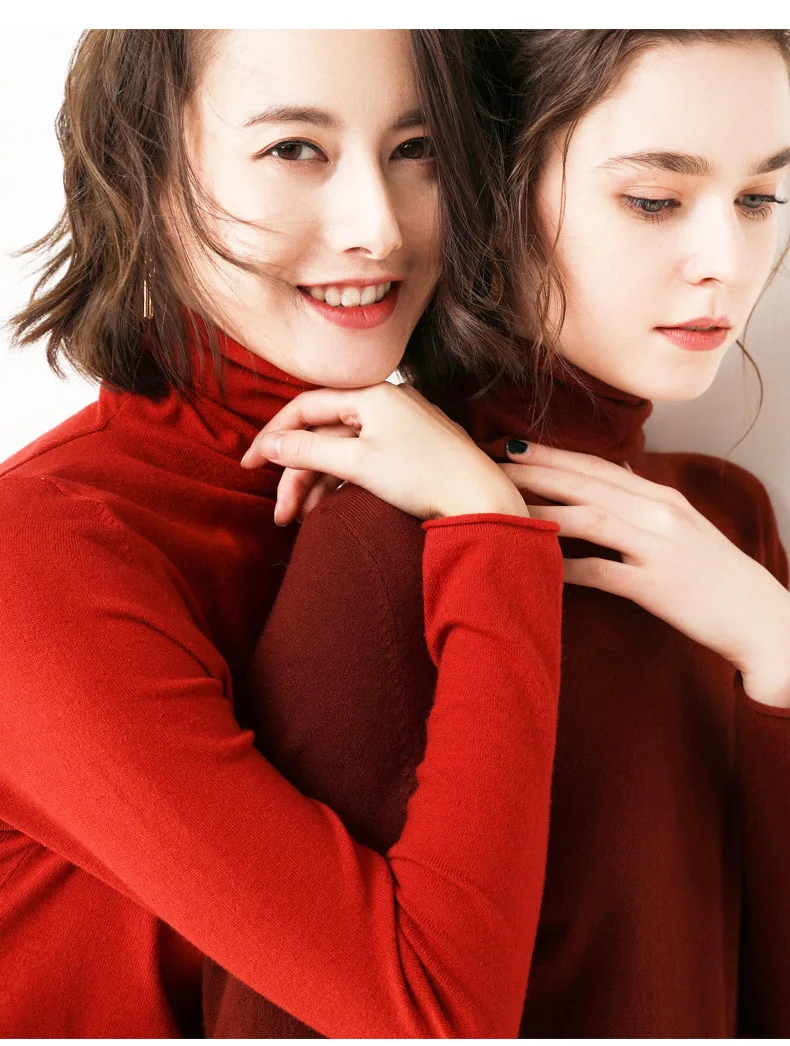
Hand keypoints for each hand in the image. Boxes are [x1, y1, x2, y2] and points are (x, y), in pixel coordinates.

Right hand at [241, 383, 529, 521]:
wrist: (480, 499)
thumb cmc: (423, 475)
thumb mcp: (357, 462)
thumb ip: (307, 449)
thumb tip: (268, 444)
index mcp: (372, 394)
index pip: (306, 407)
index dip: (273, 436)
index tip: (249, 465)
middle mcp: (386, 402)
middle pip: (323, 434)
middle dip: (296, 474)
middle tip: (280, 512)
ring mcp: (400, 426)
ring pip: (342, 451)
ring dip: (317, 485)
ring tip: (302, 520)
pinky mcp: (411, 450)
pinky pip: (363, 460)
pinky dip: (343, 483)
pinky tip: (329, 508)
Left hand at [503, 441, 789, 706]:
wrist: (761, 619)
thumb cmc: (714, 577)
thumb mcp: (681, 528)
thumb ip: (642, 507)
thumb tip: (602, 487)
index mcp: (663, 497)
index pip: (597, 466)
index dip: (552, 454)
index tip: (513, 446)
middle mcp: (660, 513)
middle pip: (586, 483)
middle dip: (536, 471)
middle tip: (492, 463)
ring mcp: (660, 548)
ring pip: (590, 519)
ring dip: (543, 510)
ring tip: (503, 506)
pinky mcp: (658, 586)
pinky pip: (601, 573)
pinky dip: (566, 567)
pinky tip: (536, 565)